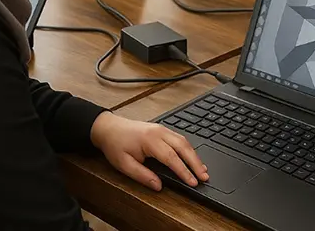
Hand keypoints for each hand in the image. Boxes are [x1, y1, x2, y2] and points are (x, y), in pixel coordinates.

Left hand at [90, 112, 208, 190]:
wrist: (109, 127)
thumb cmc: (115, 145)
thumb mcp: (124, 164)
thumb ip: (143, 176)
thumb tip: (159, 186)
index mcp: (150, 140)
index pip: (172, 158)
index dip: (184, 171)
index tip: (193, 182)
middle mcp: (159, 132)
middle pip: (184, 147)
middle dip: (196, 163)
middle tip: (205, 177)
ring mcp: (162, 129)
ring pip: (184, 141)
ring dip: (195, 156)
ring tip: (203, 170)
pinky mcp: (162, 130)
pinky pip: (180, 139)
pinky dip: (189, 149)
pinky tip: (193, 158)